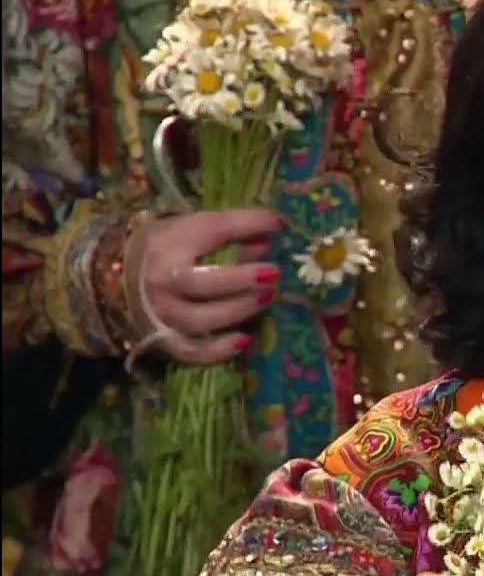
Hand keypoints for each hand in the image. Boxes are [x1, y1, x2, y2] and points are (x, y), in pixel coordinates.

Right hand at [124, 208, 282, 362]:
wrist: (113, 276)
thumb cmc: (162, 248)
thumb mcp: (189, 228)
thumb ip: (229, 233)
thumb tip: (269, 239)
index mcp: (168, 243)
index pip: (212, 230)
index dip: (248, 224)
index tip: (277, 224)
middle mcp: (161, 280)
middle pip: (202, 283)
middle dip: (242, 279)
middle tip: (272, 273)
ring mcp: (161, 313)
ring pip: (200, 320)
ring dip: (238, 310)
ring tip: (266, 298)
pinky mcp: (162, 339)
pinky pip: (191, 351)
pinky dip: (218, 350)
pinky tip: (244, 340)